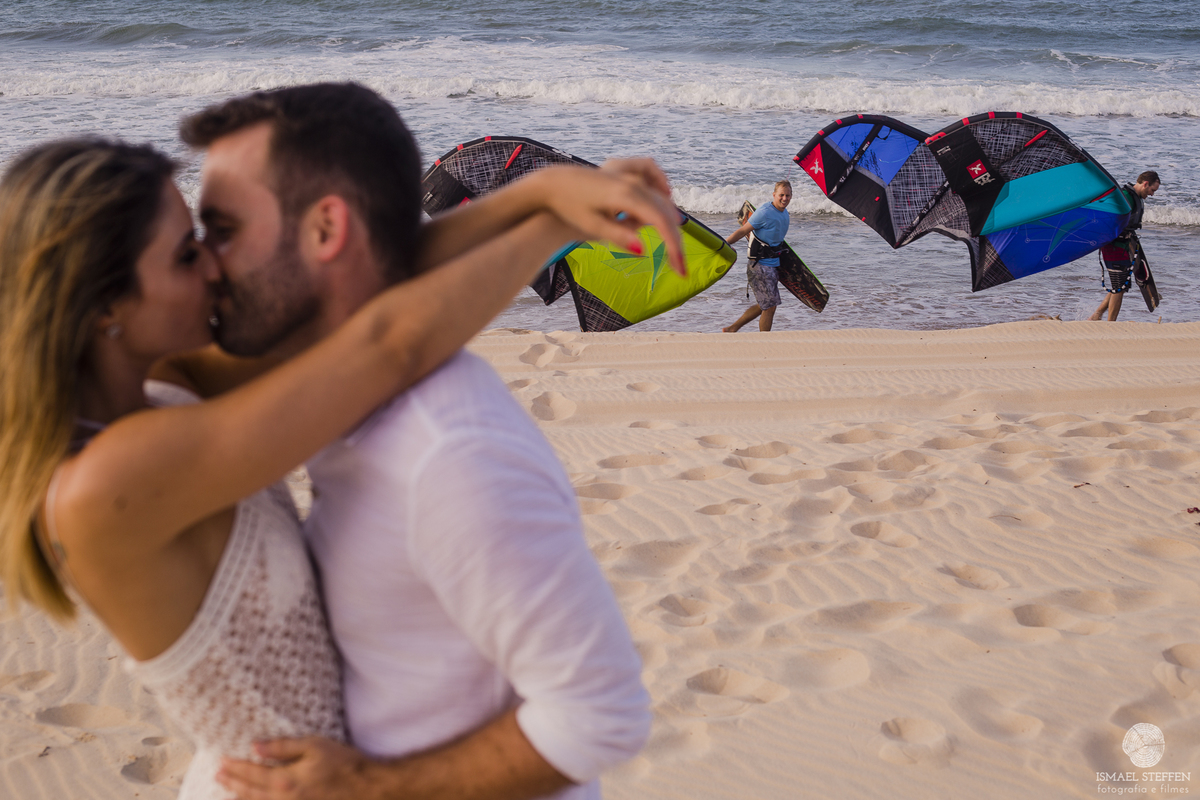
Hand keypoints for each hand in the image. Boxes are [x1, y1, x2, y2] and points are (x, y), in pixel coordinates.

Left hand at [217, 737, 374, 799]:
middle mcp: (283, 799)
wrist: (366, 789)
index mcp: (285, 781)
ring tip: (230, 793)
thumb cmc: (343, 763)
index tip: (222, 762)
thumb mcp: (314, 746)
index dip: (235, 768)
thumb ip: (283, 747)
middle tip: (219, 775)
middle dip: (233, 783)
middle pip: (251, 792)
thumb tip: (255, 747)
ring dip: (242, 798)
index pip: (252, 773)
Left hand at [533, 162, 687, 276]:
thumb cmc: (569, 207)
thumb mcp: (592, 226)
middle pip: (665, 211)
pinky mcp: (624, 168)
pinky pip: (651, 173)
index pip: (661, 222)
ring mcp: (629, 172)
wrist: (553, 184)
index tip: (681, 270)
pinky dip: (660, 185)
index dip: (674, 247)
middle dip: (674, 241)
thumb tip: (642, 251)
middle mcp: (632, 181)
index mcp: (626, 196)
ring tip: (671, 243)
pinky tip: (665, 193)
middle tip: (679, 267)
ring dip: (669, 218)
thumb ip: (619, 236)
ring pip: (661, 195)